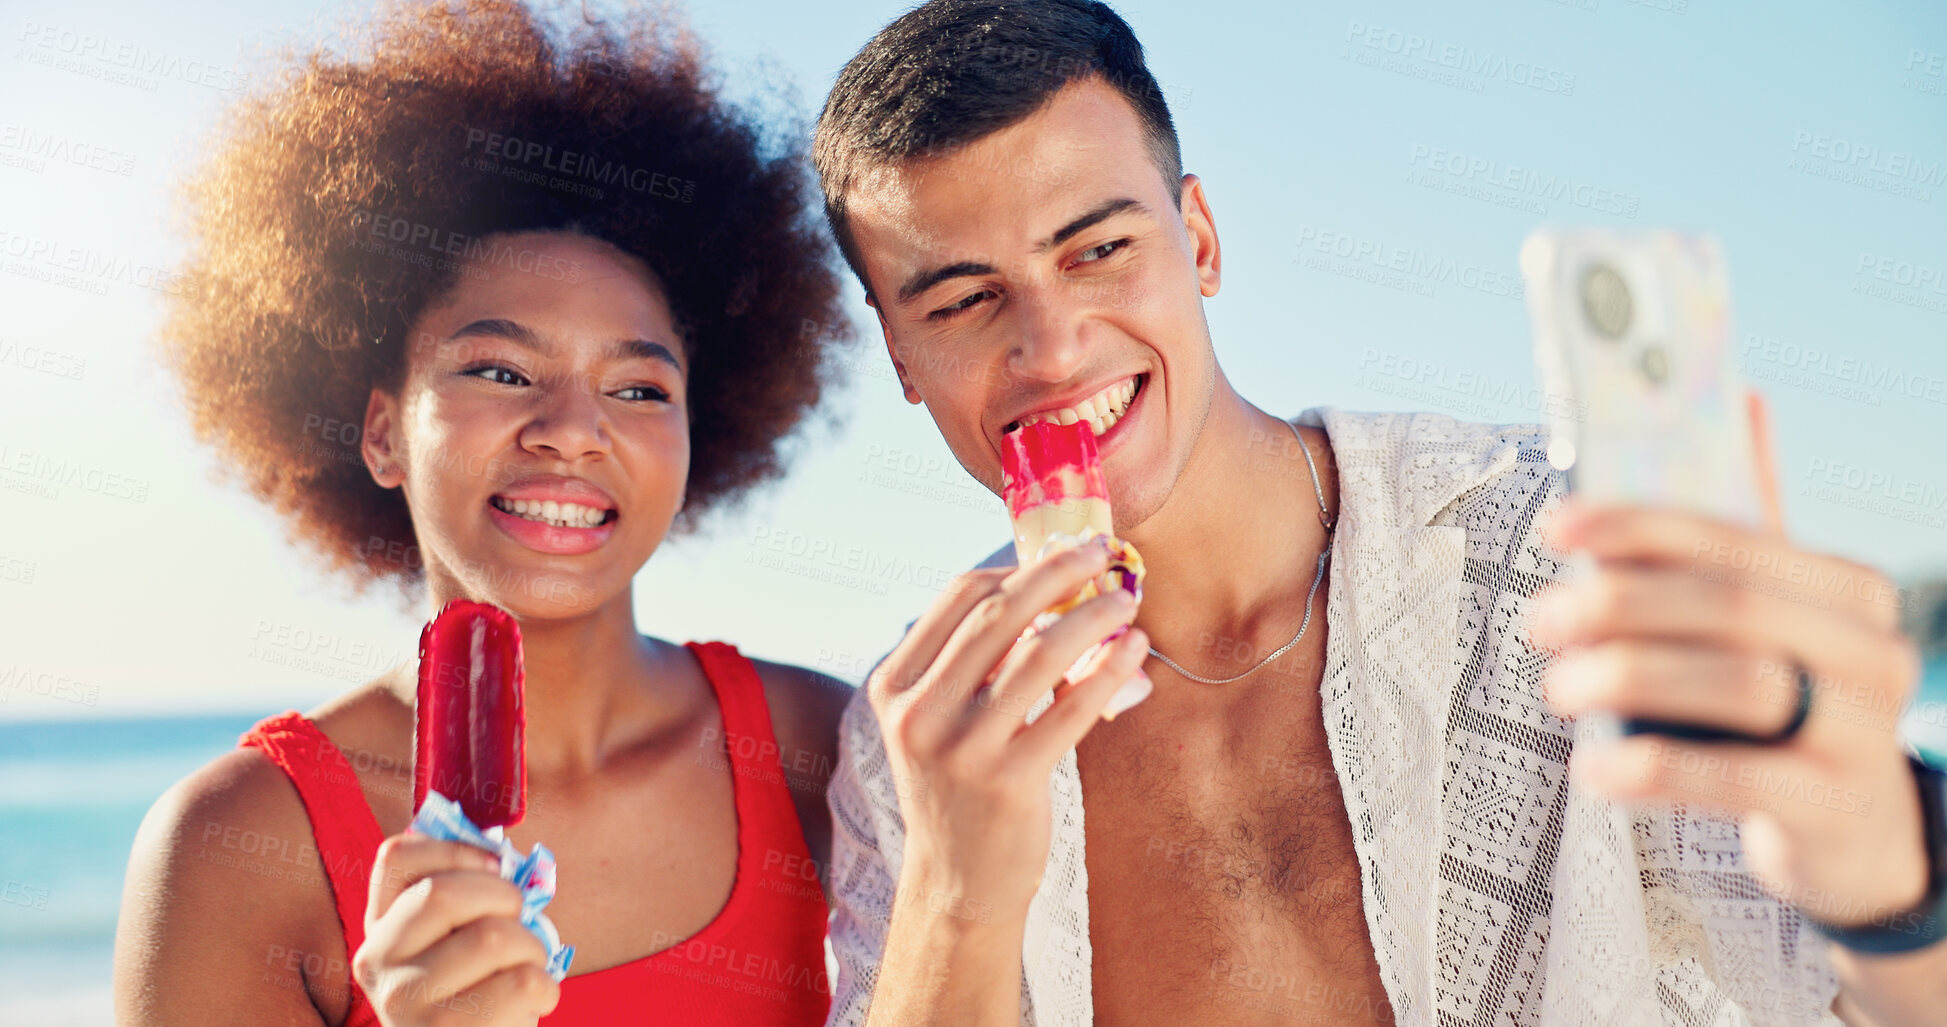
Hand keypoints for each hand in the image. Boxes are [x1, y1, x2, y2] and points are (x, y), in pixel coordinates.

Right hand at [352, 833, 561, 1025]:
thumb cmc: (481, 996)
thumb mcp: (458, 944)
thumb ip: (468, 901)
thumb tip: (504, 860)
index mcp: (382, 928)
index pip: (397, 856)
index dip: (456, 850)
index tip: (494, 867)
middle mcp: (379, 960)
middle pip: (444, 894)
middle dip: (505, 899)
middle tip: (520, 926)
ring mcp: (404, 1000)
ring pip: (491, 937)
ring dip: (532, 948)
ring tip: (527, 971)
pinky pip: (521, 982)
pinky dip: (545, 988)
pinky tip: (532, 1003)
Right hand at [867, 541, 1149, 923]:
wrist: (957, 883)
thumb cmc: (963, 787)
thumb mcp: (942, 722)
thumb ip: (979, 664)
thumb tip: (1059, 594)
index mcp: (894, 686)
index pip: (958, 599)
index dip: (1017, 567)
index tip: (1062, 554)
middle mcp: (918, 713)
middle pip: (998, 615)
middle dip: (1057, 573)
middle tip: (1101, 552)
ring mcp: (960, 749)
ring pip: (1039, 656)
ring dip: (1093, 618)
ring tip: (1127, 601)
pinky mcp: (1007, 782)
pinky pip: (1070, 710)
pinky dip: (1109, 673)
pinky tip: (1133, 654)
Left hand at [1534, 389, 1927, 929]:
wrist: (1856, 832)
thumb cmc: (1789, 699)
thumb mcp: (1773, 617)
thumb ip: (1748, 528)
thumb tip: (1741, 397)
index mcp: (1846, 588)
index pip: (1732, 536)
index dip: (1638, 524)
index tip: (1555, 527)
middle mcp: (1870, 651)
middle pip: (1731, 606)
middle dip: (1620, 604)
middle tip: (1540, 621)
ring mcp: (1862, 733)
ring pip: (1739, 683)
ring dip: (1628, 677)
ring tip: (1558, 688)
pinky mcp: (1833, 806)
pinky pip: (1736, 778)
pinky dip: (1651, 768)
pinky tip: (1593, 768)